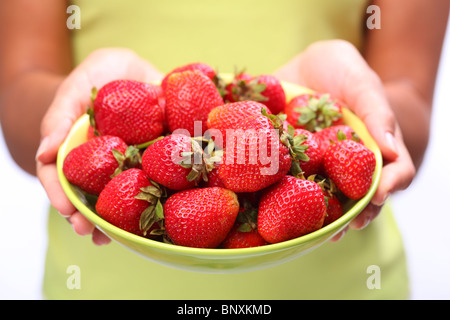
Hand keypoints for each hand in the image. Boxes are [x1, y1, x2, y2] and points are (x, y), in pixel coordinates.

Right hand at [36, 48, 163, 244]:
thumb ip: (60, 117)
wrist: (134, 69)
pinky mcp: (158, 157)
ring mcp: (131, 163)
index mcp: (79, 150)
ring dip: (121, 218)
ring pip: (123, 194)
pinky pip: (159, 178)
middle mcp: (103, 162)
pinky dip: (159, 195)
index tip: (66, 212)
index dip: (61, 195)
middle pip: (91, 194)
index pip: (61, 177)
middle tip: (91, 233)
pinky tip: (163, 210)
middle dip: (89, 216)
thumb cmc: (98, 75)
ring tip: (123, 237)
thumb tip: (45, 152)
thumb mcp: (76, 88)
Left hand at [274, 40, 415, 239]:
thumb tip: (389, 151)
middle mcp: (340, 163)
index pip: (387, 176)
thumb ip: (375, 112)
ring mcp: (310, 164)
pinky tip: (262, 201)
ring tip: (301, 232)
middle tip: (336, 232)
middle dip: (344, 216)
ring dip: (308, 216)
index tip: (375, 200)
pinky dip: (272, 191)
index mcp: (366, 149)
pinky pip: (278, 177)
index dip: (385, 191)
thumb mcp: (362, 83)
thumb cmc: (344, 71)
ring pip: (313, 194)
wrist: (307, 64)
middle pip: (349, 196)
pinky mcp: (283, 158)